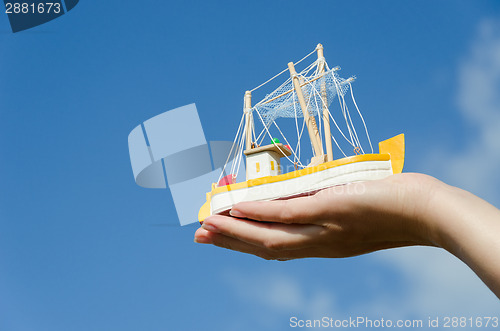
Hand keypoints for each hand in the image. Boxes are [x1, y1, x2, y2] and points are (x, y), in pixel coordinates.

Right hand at [194, 173, 438, 259]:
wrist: (429, 211)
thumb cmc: (395, 204)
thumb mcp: (353, 206)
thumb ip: (327, 202)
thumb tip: (305, 190)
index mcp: (323, 244)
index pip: (276, 247)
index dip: (245, 242)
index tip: (221, 235)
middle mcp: (319, 244)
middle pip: (265, 247)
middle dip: (230, 242)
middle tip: (199, 235)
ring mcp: (324, 230)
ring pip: (270, 236)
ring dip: (235, 230)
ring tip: (206, 224)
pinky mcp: (332, 211)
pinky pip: (288, 215)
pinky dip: (258, 212)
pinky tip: (237, 207)